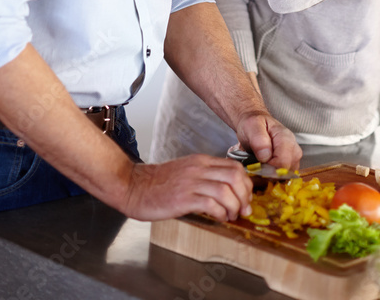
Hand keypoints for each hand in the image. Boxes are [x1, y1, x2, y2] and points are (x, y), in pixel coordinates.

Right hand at [122, 155, 253, 221]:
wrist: (133, 186)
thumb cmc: (158, 183)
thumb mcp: (186, 172)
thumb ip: (204, 177)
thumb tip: (226, 191)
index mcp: (201, 162)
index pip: (235, 166)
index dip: (246, 184)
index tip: (246, 198)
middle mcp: (199, 169)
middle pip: (235, 176)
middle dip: (244, 195)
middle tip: (243, 209)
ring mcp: (191, 182)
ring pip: (226, 190)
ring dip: (234, 206)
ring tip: (231, 216)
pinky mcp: (183, 198)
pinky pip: (211, 203)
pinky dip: (220, 213)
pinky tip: (219, 218)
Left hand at [236, 111, 302, 171]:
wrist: (255, 124)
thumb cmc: (253, 125)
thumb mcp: (252, 127)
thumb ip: (259, 140)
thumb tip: (266, 157)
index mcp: (285, 137)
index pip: (283, 162)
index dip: (269, 169)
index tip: (257, 168)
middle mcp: (293, 148)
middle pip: (287, 171)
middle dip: (270, 174)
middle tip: (257, 168)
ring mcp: (293, 157)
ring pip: (286, 176)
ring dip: (272, 176)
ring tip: (260, 167)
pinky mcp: (290, 164)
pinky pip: (284, 177)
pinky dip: (274, 177)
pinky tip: (264, 170)